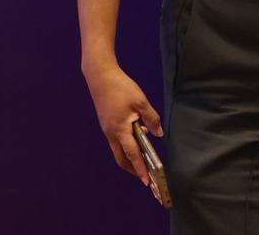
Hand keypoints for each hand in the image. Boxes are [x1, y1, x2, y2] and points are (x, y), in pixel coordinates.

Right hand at [83, 61, 161, 184]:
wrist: (100, 78)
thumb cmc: (121, 88)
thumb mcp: (141, 102)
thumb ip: (151, 119)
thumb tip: (158, 134)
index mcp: (120, 130)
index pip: (132, 154)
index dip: (140, 168)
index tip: (146, 181)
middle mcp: (111, 133)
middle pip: (121, 158)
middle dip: (132, 168)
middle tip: (144, 176)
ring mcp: (107, 129)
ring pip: (118, 150)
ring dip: (129, 158)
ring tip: (143, 162)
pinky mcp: (107, 124)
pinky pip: (116, 140)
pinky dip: (126, 146)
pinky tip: (137, 140)